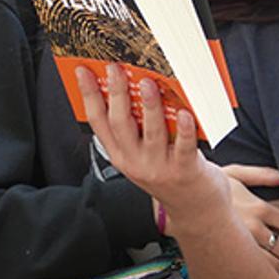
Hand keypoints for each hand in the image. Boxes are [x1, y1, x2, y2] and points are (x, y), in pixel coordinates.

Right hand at [78, 64, 230, 232]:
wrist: (195, 210)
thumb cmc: (168, 173)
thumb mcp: (141, 154)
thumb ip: (134, 127)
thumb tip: (130, 84)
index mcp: (120, 154)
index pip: (98, 121)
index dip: (88, 95)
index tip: (83, 71)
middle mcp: (134, 161)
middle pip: (120, 123)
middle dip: (116, 93)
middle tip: (115, 68)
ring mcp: (158, 167)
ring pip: (151, 133)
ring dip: (149, 106)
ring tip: (147, 83)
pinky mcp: (184, 171)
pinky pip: (183, 147)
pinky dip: (184, 130)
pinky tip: (185, 112)